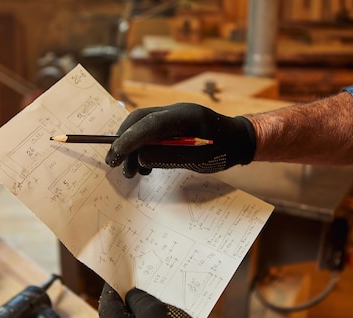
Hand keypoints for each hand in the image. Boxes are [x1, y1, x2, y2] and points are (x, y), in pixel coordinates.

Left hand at [98, 283, 225, 317]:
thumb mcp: (154, 311)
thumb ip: (137, 300)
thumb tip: (130, 296)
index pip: (107, 308)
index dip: (111, 288)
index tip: (117, 273)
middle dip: (129, 298)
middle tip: (137, 280)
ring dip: (144, 308)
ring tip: (155, 292)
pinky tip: (166, 309)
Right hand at [105, 103, 255, 177]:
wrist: (239, 140)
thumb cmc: (224, 150)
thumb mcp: (199, 159)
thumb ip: (169, 157)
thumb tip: (141, 157)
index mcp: (185, 115)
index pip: (150, 124)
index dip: (130, 138)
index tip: (116, 153)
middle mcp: (175, 111)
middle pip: (139, 120)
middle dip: (123, 140)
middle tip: (114, 162)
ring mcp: (172, 116)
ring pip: (141, 126)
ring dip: (132, 147)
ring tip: (131, 172)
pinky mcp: (171, 124)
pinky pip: (149, 132)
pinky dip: (141, 148)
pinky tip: (144, 166)